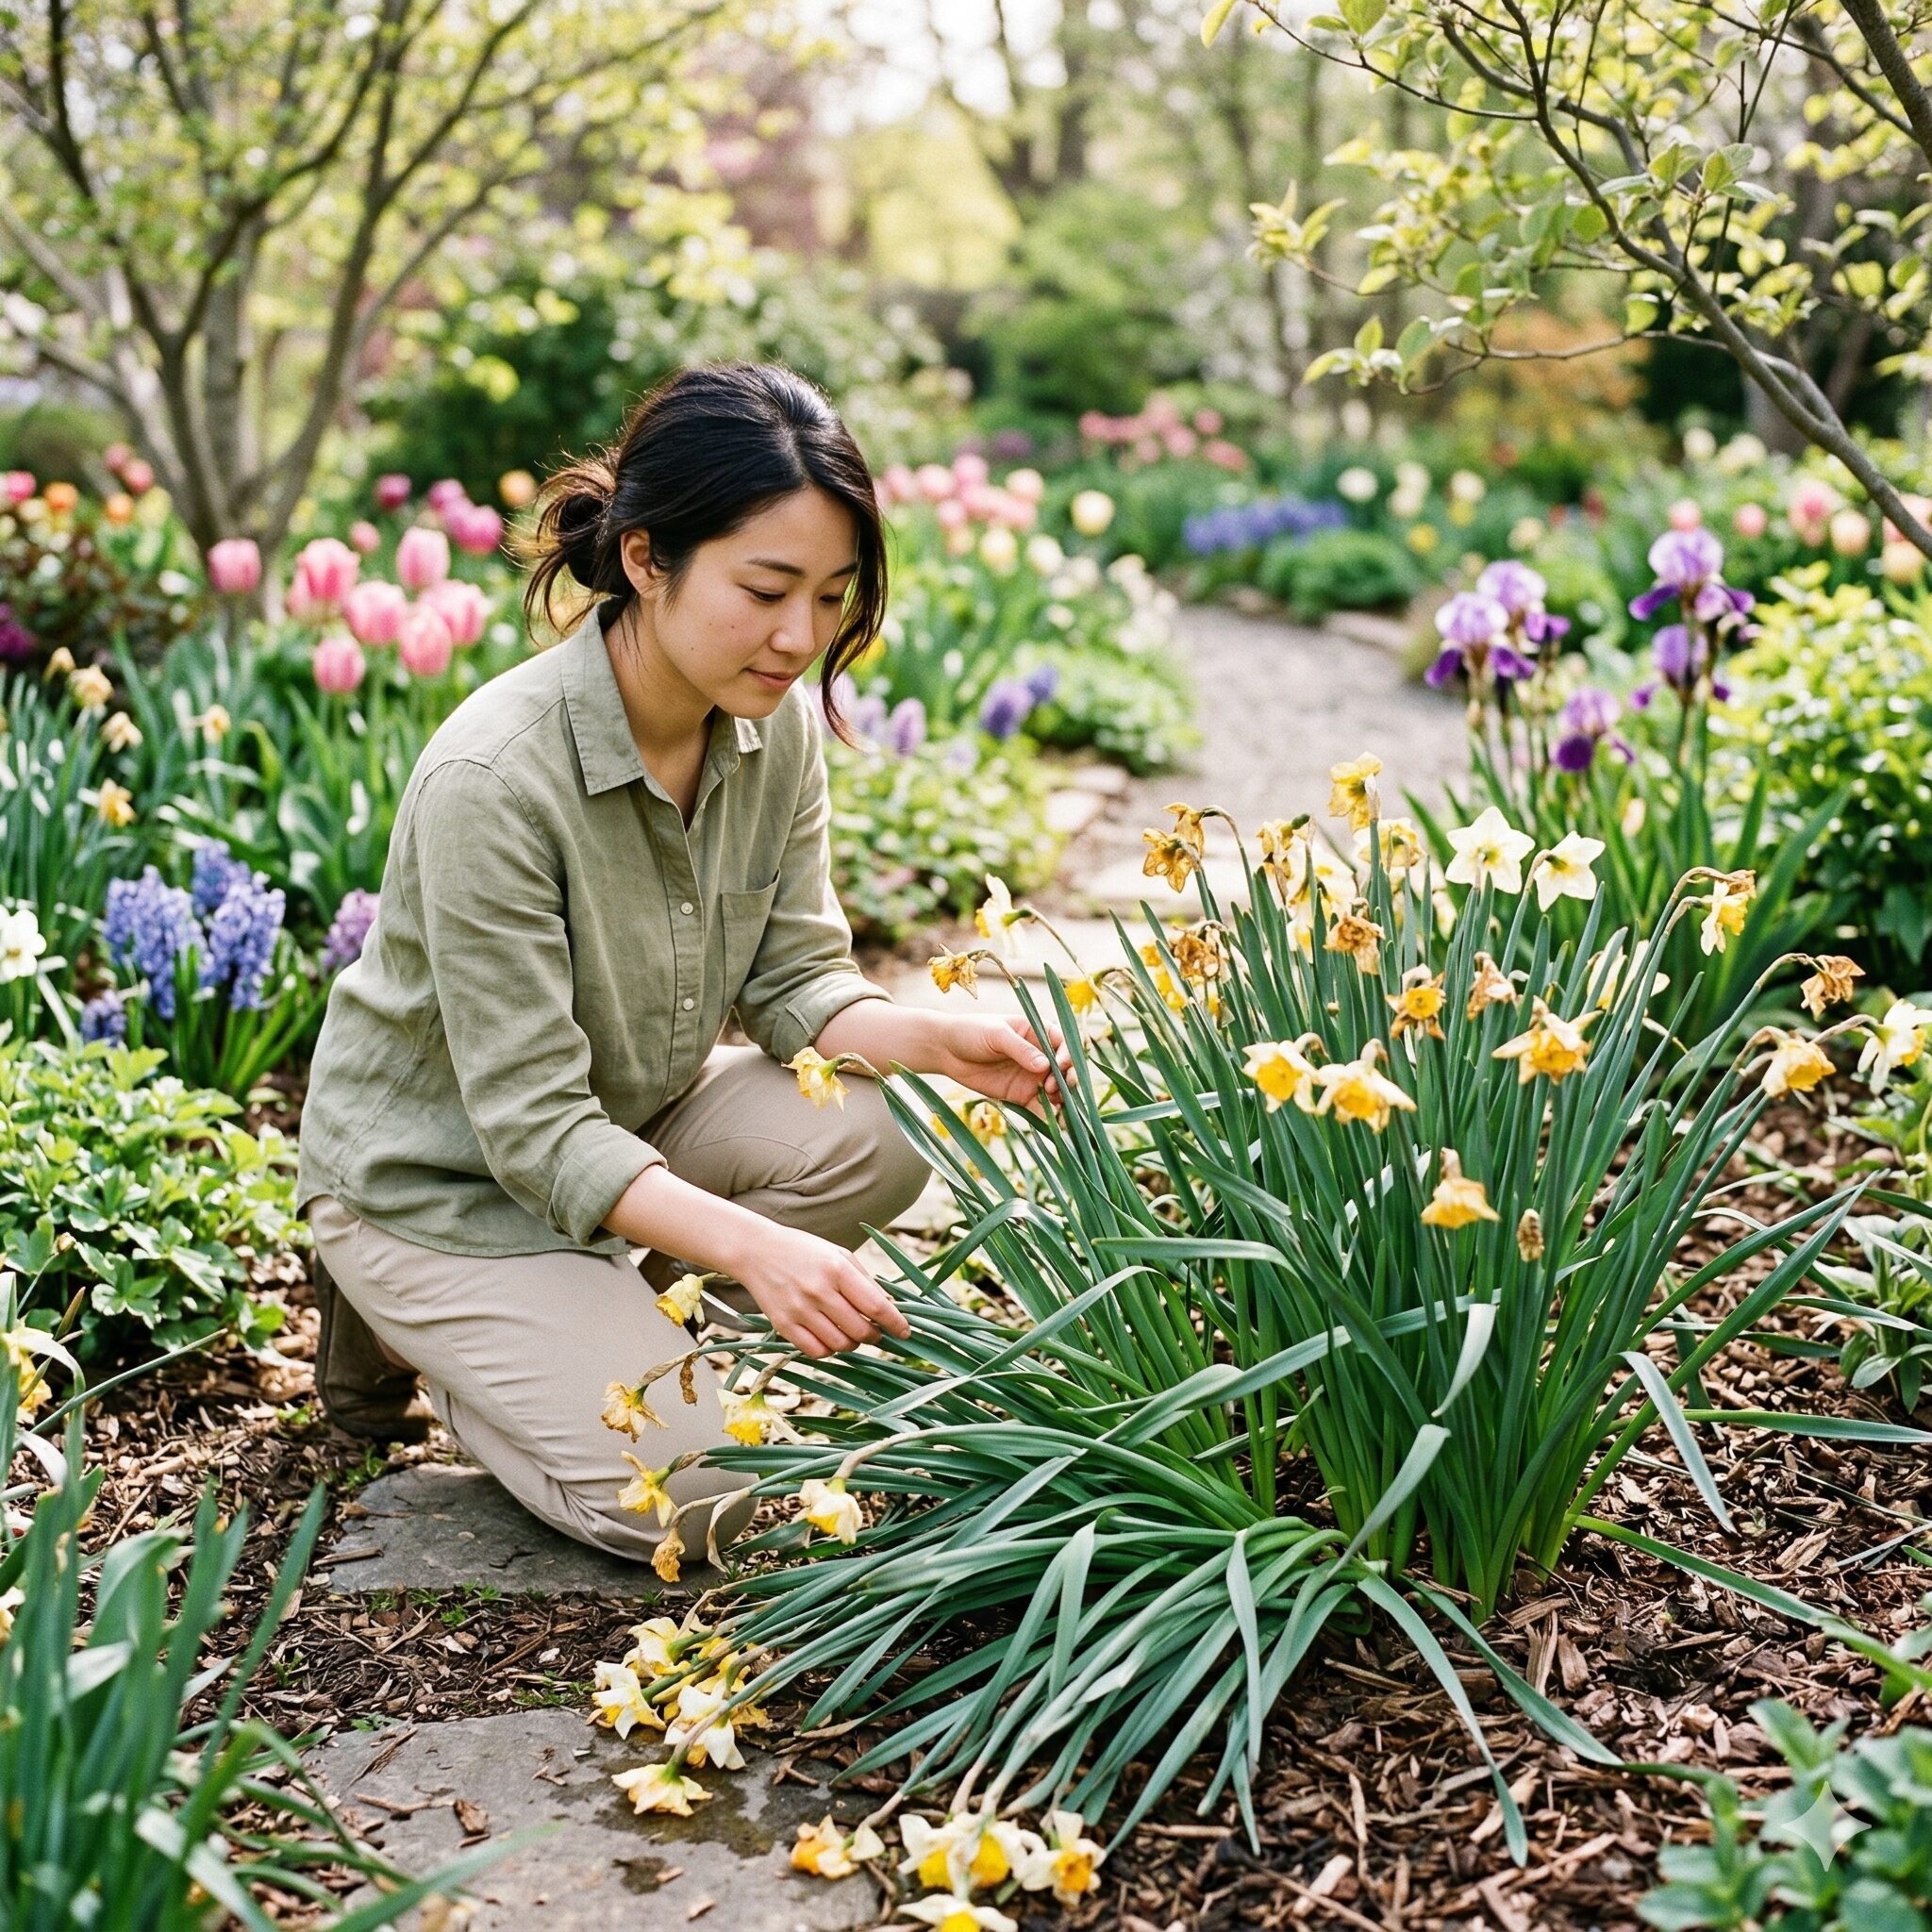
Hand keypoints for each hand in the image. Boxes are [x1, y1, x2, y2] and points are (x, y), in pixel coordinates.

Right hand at [728, 1221, 911, 1358]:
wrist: (757, 1251)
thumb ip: (866, 1281)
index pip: (876, 1306)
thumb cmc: (805, 1252)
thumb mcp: (839, 1255)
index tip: (905, 1332)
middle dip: (875, 1336)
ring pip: (841, 1345)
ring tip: (851, 1332)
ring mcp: (799, 1309)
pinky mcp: (783, 1325)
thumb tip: (891, 1307)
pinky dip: (829, 1350)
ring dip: (853, 1343)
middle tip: (874, 1332)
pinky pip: (816, 1352)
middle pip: (860, 1330)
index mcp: (837, 1269)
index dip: (895, 1323)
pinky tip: (830, 1337)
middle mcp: (819, 1291)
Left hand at [939, 1014, 1073, 1110]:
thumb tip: (1045, 1065)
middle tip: (1053, 1089)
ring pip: (1057, 1091)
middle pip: (1066, 1070)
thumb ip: (1020, 1049)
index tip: (1058, 1067)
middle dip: (1067, 1080)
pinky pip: (1041, 1108)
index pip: (1064, 1044)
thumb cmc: (972, 1032)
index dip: (1067, 1056)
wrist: (947, 1051)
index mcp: (1039, 1033)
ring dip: (1062, 1100)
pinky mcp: (1022, 1096)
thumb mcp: (996, 1034)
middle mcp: (1041, 1056)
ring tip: (1057, 1109)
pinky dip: (1048, 1117)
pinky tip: (1053, 1124)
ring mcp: (1033, 1077)